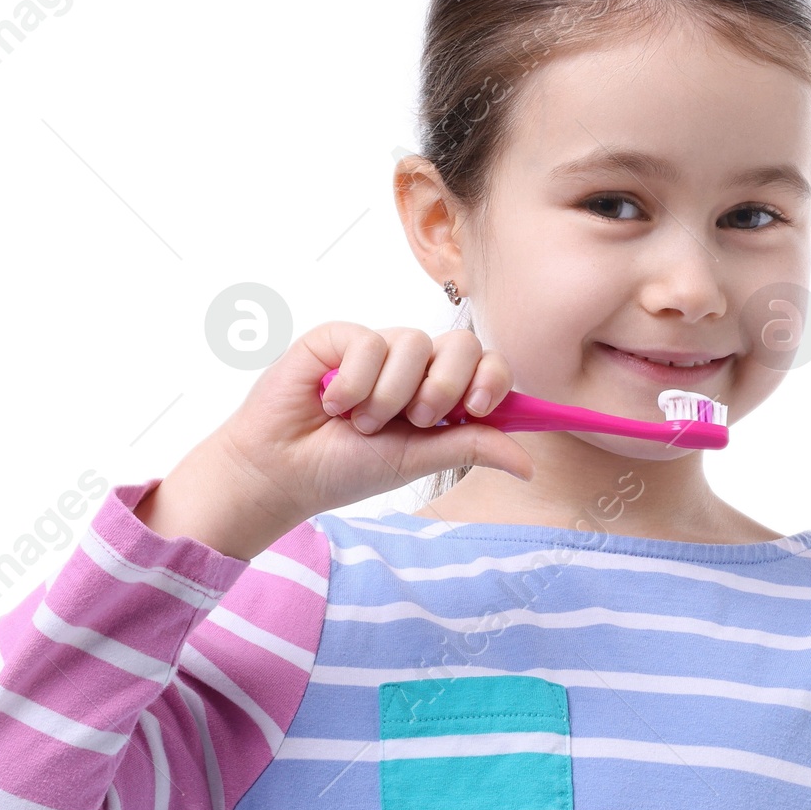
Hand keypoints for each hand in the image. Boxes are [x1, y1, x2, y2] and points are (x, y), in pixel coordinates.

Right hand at [135, 322, 533, 559]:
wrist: (283, 471)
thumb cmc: (345, 469)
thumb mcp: (416, 461)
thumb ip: (470, 447)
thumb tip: (527, 463)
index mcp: (438, 397)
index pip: (485, 369)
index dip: (492, 380)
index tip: (481, 408)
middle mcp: (413, 369)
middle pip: (461, 345)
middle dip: (445, 386)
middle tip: (417, 420)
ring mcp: (377, 351)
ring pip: (414, 342)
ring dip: (390, 394)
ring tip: (361, 423)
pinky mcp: (339, 338)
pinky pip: (370, 340)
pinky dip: (355, 380)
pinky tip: (331, 403)